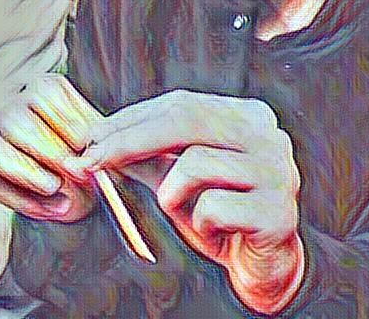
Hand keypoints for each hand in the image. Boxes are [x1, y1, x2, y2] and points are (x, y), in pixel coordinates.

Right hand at [0, 74, 98, 222]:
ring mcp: (0, 141)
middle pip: (14, 119)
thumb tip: (92, 151)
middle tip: (70, 168)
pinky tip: (52, 207)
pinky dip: (24, 200)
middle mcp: (19, 110)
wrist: (92, 184)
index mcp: (48, 92)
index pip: (43, 92)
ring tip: (55, 187)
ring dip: (24, 171)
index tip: (82, 142)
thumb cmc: (99, 155)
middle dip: (44, 148)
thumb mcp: (108, 142)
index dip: (63, 119)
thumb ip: (103, 142)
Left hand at [70, 89, 304, 314]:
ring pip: (194, 163)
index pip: (182, 103)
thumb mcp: (180, 180)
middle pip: (186, 120)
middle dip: (129, 140)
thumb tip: (97, 143)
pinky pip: (212, 208)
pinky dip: (202, 225)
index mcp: (248, 116)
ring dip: (173, 195)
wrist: (266, 264)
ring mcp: (277, 170)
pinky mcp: (277, 210)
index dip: (133, 118)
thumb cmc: (221, 215)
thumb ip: (148, 156)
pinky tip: (218, 232)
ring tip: (189, 213)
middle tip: (91, 160)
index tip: (92, 136)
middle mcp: (267, 135)